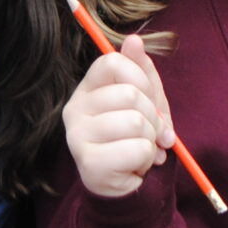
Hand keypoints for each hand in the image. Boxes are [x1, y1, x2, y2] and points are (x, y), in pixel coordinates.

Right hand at [64, 37, 174, 199]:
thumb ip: (140, 71)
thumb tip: (134, 40)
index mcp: (87, 89)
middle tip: (151, 133)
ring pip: (135, 122)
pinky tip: (136, 165)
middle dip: (153, 117)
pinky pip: (136, 148)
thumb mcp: (145, 101)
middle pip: (128, 94)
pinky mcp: (88, 163)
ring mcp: (77, 136)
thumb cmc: (134, 139)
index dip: (141, 79)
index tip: (150, 99)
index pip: (111, 62)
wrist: (127, 187)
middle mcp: (74, 109)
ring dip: (150, 139)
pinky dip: (147, 159)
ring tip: (142, 150)